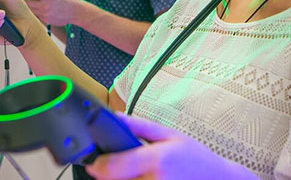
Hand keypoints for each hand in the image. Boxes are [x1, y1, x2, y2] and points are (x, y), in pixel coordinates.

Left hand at [21, 0, 79, 26]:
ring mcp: (44, 14)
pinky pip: (36, 15)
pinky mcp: (45, 20)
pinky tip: (44, 9)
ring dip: (31, 5)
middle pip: (27, 2)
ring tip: (38, 2)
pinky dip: (37, 11)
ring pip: (31, 9)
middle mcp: (44, 6)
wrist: (74, 12)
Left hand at [85, 113, 253, 179]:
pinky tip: (145, 179)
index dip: (98, 165)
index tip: (94, 162)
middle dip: (109, 174)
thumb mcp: (170, 135)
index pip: (113, 167)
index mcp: (156, 159)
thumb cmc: (196, 159)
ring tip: (137, 173)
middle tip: (117, 167)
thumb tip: (114, 116)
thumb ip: (139, 126)